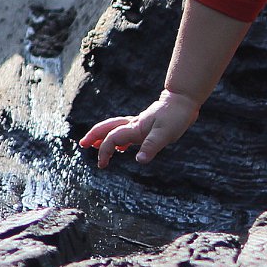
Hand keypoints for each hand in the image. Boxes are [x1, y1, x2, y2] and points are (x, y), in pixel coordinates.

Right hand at [78, 90, 201, 167]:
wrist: (183, 101)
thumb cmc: (175, 116)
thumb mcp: (166, 133)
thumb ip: (151, 146)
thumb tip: (139, 160)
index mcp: (135, 128)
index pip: (113, 138)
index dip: (105, 151)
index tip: (102, 165)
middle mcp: (134, 125)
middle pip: (108, 128)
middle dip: (94, 135)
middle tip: (83, 144)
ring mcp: (138, 124)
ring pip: (115, 129)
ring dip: (103, 136)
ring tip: (94, 145)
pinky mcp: (145, 125)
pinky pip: (126, 132)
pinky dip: (118, 139)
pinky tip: (120, 148)